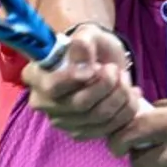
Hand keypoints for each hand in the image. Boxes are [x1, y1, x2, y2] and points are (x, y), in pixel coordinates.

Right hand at [22, 24, 143, 140]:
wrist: (102, 63)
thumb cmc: (90, 46)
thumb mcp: (88, 34)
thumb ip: (83, 43)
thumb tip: (83, 64)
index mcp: (36, 75)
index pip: (53, 86)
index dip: (76, 79)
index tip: (97, 67)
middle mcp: (43, 103)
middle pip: (80, 104)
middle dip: (107, 84)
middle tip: (115, 69)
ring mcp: (62, 121)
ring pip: (98, 117)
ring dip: (120, 95)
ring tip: (124, 78)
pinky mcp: (82, 132)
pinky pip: (110, 128)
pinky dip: (127, 109)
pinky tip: (130, 94)